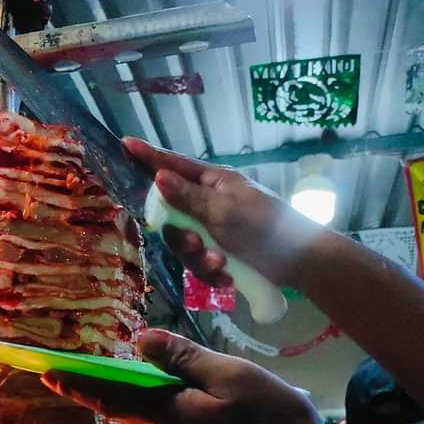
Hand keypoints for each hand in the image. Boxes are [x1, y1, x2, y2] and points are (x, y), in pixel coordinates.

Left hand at [43, 329, 334, 423]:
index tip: (47, 375)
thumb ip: (186, 360)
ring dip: (160, 407)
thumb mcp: (234, 377)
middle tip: (103, 372)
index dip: (78, 385)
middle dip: (117, 392)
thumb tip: (143, 342)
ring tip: (184, 387)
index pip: (111, 398)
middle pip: (134, 412)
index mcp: (168, 418)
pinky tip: (215, 420)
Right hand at [124, 136, 325, 288]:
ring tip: (220, 266)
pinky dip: (213, 275)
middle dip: (181, 237)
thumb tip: (158, 176)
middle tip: (196, 244)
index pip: (174, 165)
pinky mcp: (220, 254)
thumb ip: (188, 197)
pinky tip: (229, 280)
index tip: (125, 144)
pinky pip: (199, 266)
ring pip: (184, 247)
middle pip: (171, 218)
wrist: (298, 262)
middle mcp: (209, 204)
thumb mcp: (223, 209)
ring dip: (199, 260)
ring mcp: (214, 230)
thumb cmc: (265, 225)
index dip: (148, 157)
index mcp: (212, 183)